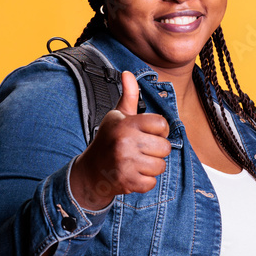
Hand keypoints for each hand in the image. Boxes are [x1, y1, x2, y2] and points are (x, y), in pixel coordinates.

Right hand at [70, 71, 171, 209]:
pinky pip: (151, 183)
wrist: (90, 171)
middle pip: (165, 148)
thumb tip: (127, 73)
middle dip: (156, 151)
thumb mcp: (117, 116)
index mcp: (126, 124)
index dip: (158, 130)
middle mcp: (126, 142)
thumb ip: (129, 96)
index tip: (148, 133)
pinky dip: (145, 181)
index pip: (162, 124)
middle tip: (141, 150)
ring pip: (160, 166)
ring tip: (137, 162)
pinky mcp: (127, 181)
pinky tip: (133, 174)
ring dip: (151, 167)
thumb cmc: (108, 140)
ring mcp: (126, 163)